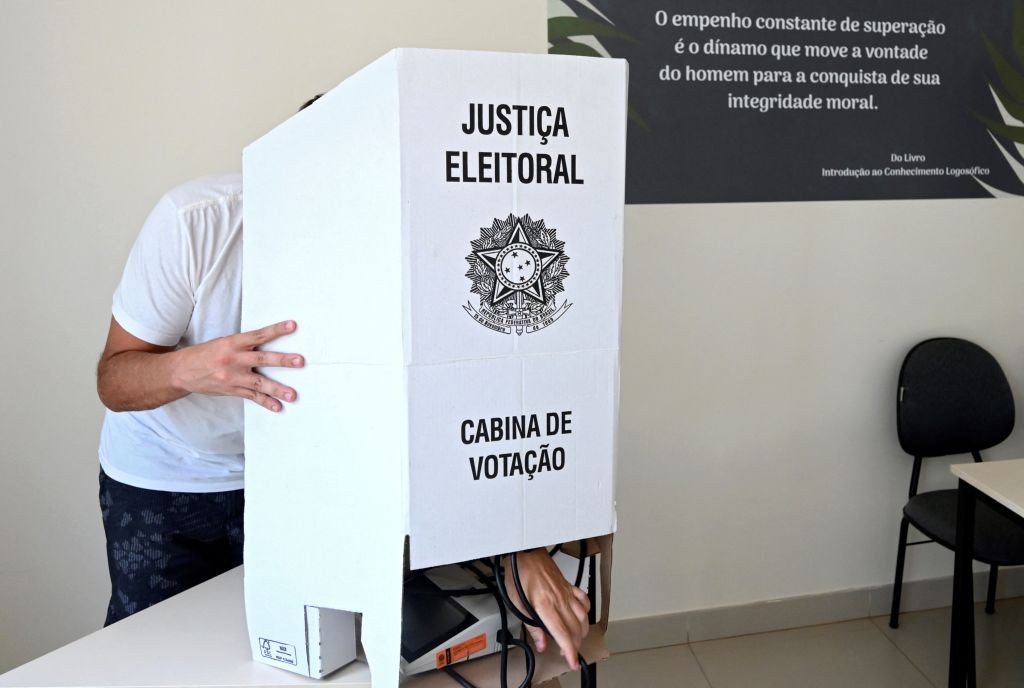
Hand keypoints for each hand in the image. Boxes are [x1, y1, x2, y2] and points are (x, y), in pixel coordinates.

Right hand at [171, 320, 303, 411]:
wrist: (182, 371)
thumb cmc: (206, 354)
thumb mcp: (224, 342)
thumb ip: (244, 344)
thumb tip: (268, 342)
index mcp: (232, 343)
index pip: (258, 335)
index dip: (276, 330)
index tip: (292, 326)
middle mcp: (234, 359)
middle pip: (261, 359)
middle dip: (282, 360)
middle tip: (300, 361)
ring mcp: (233, 376)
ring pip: (259, 382)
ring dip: (277, 389)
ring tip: (293, 395)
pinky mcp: (232, 390)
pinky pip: (252, 397)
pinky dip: (265, 402)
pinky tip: (277, 406)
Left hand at [504, 549, 590, 669]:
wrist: (525, 552)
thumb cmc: (518, 574)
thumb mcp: (516, 602)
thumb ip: (531, 625)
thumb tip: (541, 643)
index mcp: (545, 605)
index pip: (562, 634)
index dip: (569, 651)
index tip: (573, 661)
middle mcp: (559, 599)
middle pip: (575, 628)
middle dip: (575, 644)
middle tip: (567, 652)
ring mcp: (566, 592)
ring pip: (583, 616)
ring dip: (582, 631)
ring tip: (575, 639)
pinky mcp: (568, 585)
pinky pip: (584, 600)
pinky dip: (586, 611)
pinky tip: (581, 616)